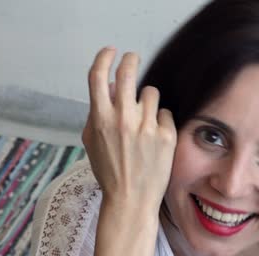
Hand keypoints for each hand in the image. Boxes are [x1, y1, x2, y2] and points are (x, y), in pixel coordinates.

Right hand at [82, 47, 176, 211]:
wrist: (130, 200)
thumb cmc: (109, 172)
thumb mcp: (93, 142)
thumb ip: (97, 113)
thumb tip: (109, 87)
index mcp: (100, 119)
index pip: (98, 76)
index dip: (104, 58)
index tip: (110, 52)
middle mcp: (123, 119)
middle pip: (127, 72)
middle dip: (130, 60)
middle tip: (132, 58)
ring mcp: (146, 126)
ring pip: (151, 93)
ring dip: (147, 101)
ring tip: (145, 120)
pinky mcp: (166, 135)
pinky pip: (165, 114)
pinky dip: (161, 122)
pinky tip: (156, 138)